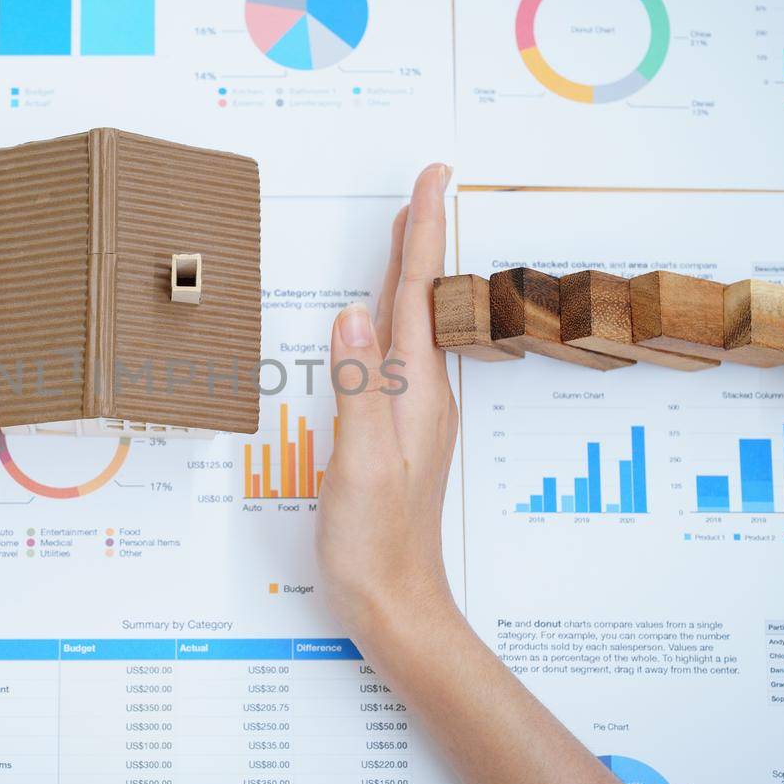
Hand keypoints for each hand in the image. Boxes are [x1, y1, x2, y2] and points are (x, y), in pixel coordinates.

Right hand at [316, 163, 457, 636]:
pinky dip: (386, 318)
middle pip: (420, 299)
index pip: (417, 294)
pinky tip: (375, 322)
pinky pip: (391, 356)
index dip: (420, 231)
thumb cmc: (377, 543)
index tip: (431, 177)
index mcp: (414, 392)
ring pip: (408, 326)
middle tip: (423, 186)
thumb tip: (352, 314)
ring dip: (406, 273)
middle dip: (419, 238)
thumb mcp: (361, 463)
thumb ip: (358, 388)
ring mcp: (410, 415)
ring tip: (404, 233)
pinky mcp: (394, 435)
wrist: (395, 606)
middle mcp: (420, 395)